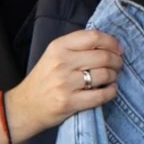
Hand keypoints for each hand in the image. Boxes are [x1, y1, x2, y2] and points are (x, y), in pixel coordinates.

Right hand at [7, 30, 122, 137]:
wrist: (25, 106)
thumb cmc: (44, 80)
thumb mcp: (54, 56)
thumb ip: (76, 47)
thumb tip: (109, 44)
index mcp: (58, 47)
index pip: (93, 37)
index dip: (111, 42)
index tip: (118, 49)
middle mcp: (61, 62)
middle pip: (103, 56)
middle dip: (117, 61)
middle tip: (118, 66)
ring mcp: (65, 83)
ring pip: (104, 75)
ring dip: (114, 77)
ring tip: (111, 78)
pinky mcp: (69, 102)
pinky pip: (101, 95)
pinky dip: (111, 92)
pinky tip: (110, 90)